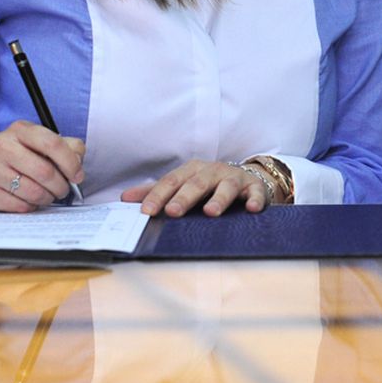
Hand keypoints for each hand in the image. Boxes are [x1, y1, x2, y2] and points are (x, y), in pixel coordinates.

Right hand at [0, 120, 85, 211]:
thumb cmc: (15, 158)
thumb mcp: (39, 145)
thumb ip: (66, 147)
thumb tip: (78, 161)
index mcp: (20, 130)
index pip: (52, 143)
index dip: (70, 162)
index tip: (77, 176)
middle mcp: (1, 144)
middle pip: (44, 171)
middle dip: (60, 186)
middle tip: (62, 190)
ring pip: (32, 191)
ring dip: (46, 198)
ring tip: (45, 196)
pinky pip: (18, 206)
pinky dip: (29, 207)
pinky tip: (27, 200)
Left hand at [121, 159, 268, 216]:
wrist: (247, 179)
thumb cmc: (209, 184)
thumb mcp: (183, 184)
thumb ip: (156, 192)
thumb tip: (125, 198)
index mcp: (192, 170)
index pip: (172, 182)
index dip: (158, 195)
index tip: (145, 211)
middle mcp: (213, 171)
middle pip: (197, 183)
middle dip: (184, 197)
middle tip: (172, 212)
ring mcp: (234, 178)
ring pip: (226, 187)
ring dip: (219, 198)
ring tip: (211, 212)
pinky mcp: (255, 187)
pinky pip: (256, 193)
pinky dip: (255, 200)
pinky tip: (252, 209)